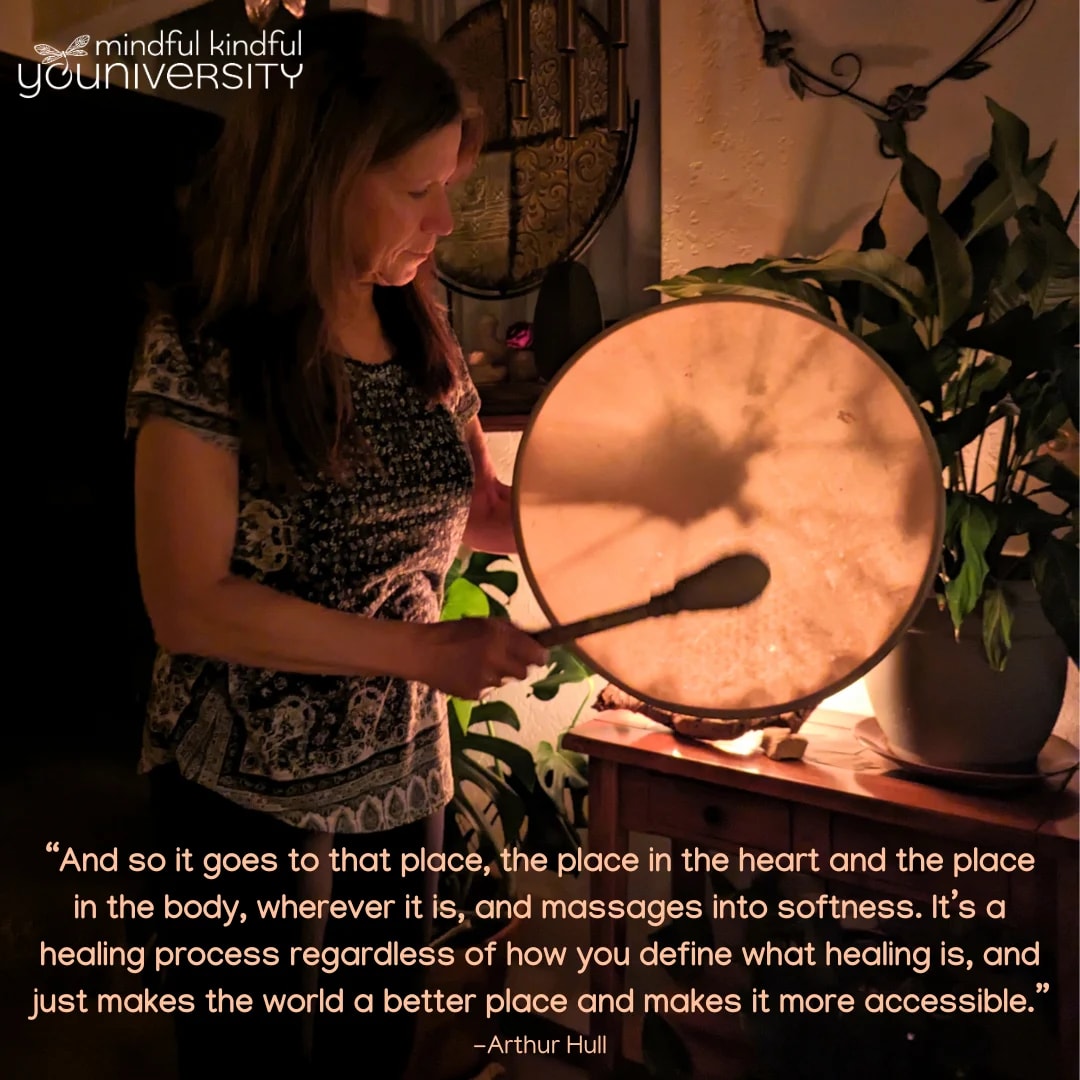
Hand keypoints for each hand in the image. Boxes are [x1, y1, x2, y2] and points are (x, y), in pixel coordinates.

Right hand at [417, 618, 548, 699]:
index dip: (539, 655)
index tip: (538, 655)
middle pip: (524, 672)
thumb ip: (509, 629)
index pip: (536, 654)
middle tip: (506, 659)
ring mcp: (486, 679)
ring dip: (498, 674)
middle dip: (519, 666)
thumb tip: (530, 637)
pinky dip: (482, 683)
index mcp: (500, 638)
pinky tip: (467, 673)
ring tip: (478, 664)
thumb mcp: (483, 622)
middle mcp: (496, 659)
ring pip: (505, 681)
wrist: (423, 653)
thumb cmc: (453, 632)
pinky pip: (488, 690)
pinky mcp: (475, 693)